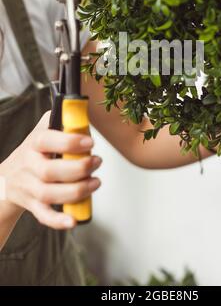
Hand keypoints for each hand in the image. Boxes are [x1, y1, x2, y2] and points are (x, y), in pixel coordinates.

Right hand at [0, 112, 100, 229]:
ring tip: (95, 182)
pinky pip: (43, 215)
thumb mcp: (43, 130)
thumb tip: (84, 114)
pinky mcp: (32, 205)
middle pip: (49, 171)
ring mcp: (29, 187)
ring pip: (48, 194)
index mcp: (33, 143)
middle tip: (97, 161)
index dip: (69, 142)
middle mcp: (29, 165)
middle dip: (78, 169)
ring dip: (76, 191)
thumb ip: (62, 120)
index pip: (46, 140)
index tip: (90, 142)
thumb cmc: (34, 152)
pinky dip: (58, 220)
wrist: (7, 178)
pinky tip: (74, 219)